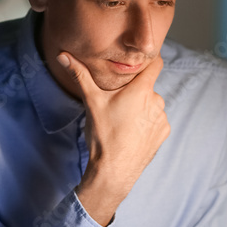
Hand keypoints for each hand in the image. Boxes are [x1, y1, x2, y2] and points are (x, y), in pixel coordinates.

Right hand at [57, 52, 169, 225]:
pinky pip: (156, 120)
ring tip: (123, 120)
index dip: (149, 60)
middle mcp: (157, 101)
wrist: (114, 171)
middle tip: (118, 102)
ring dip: (141, 107)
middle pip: (147, 87)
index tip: (139, 62)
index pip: (156, 63)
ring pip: (151, 104)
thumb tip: (62, 55)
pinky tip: (132, 131)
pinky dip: (146, 122)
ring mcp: (162, 118)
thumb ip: (79, 75)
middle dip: (135, 91)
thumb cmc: (103, 135)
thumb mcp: (91, 102)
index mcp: (141, 90)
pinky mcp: (163, 132)